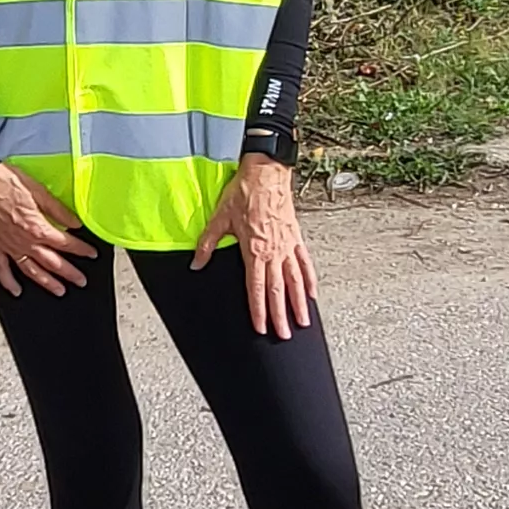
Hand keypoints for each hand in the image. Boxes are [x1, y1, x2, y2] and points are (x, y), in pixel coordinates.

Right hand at [0, 163, 96, 296]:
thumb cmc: (6, 182)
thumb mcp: (39, 192)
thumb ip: (59, 211)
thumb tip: (75, 223)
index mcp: (38, 228)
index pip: (66, 244)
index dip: (82, 249)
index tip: (91, 254)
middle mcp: (24, 242)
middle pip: (52, 262)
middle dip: (70, 273)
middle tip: (81, 281)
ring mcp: (9, 246)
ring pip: (31, 270)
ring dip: (47, 282)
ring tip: (59, 290)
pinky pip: (2, 269)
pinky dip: (9, 282)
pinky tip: (16, 291)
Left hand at [194, 156, 314, 339]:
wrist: (267, 172)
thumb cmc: (244, 192)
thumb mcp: (219, 218)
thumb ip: (207, 244)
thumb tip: (196, 263)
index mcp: (254, 251)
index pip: (257, 289)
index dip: (259, 311)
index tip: (262, 328)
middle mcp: (273, 252)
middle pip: (278, 291)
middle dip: (281, 316)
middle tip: (285, 336)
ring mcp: (287, 246)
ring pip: (295, 281)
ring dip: (298, 304)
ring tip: (302, 323)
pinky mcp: (296, 237)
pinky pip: (304, 263)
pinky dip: (309, 280)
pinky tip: (312, 295)